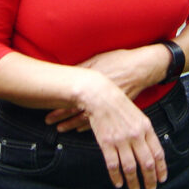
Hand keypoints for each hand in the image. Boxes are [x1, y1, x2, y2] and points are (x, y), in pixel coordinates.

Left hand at [46, 45, 168, 131]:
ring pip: (87, 118)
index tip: (47, 113)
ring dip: (72, 124)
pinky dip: (89, 125)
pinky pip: (100, 120)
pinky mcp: (116, 108)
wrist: (141, 68)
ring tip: (61, 128)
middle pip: (76, 110)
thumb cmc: (120, 60)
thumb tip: (66, 73)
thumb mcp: (98, 59)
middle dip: (61, 118)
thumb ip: (82, 67)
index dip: (58, 108)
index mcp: (92, 83)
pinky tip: (80, 129)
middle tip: (50, 122)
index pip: (71, 99)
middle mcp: (99, 96)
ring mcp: (108, 104)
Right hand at [75, 72, 167, 188]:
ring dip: (134, 182)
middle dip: (150, 179)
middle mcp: (136, 135)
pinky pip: (113, 165)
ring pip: (130, 167)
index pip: (157, 153)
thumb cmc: (120, 105)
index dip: (161, 168)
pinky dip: (117, 177)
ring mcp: (121, 140)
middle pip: (147, 163)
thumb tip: (151, 149)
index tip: (162, 178)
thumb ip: (145, 132)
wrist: (101, 96)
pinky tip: (119, 183)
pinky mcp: (106, 143)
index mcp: (146, 128)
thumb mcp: (138, 116)